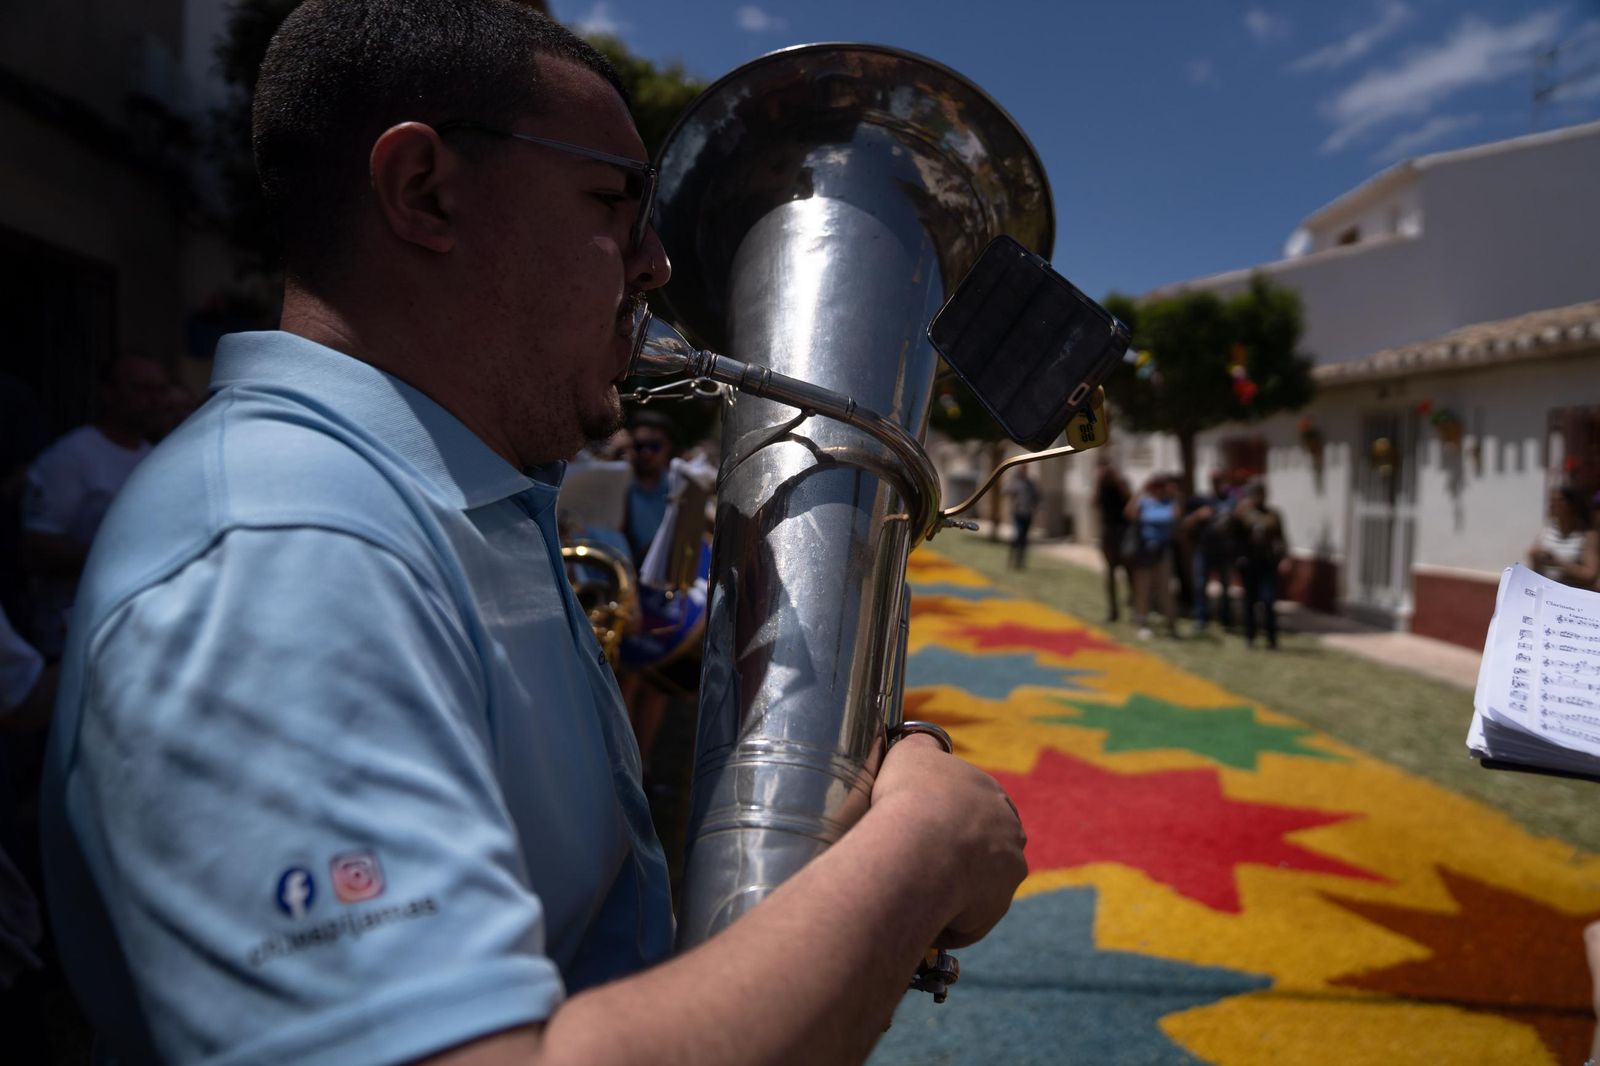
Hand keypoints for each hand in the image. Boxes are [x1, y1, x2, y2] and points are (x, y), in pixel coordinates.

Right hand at [871, 734, 1027, 947]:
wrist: (919, 844)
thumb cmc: (911, 795)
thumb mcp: (912, 752)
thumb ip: (922, 746)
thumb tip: (925, 744)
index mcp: (994, 796)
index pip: (980, 809)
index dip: (953, 818)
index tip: (926, 828)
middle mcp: (1010, 835)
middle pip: (986, 850)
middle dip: (959, 857)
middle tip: (920, 863)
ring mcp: (1006, 875)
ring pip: (979, 888)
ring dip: (954, 892)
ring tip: (916, 893)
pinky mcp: (992, 911)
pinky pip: (966, 922)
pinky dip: (945, 922)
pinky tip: (917, 914)